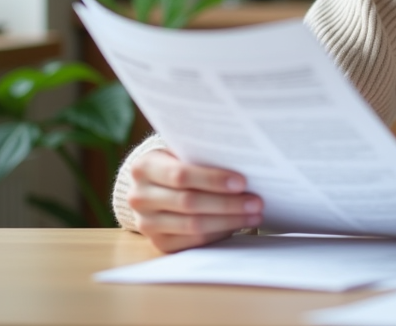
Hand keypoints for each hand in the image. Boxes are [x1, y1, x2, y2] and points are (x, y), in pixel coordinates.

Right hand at [126, 148, 262, 252]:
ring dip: (228, 220)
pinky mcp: (158, 242)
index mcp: (144, 168)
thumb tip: (246, 162)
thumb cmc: (178, 163)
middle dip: (227, 203)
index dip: (213, 179)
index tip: (242, 182)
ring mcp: (146, 223)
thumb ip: (203, 155)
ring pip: (193, 225)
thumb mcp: (182, 152)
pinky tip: (238, 224)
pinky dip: (219, 233)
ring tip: (254, 214)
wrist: (155, 186)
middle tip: (256, 201)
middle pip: (189, 202)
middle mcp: (139, 197)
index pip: (181, 175)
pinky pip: (193, 242)